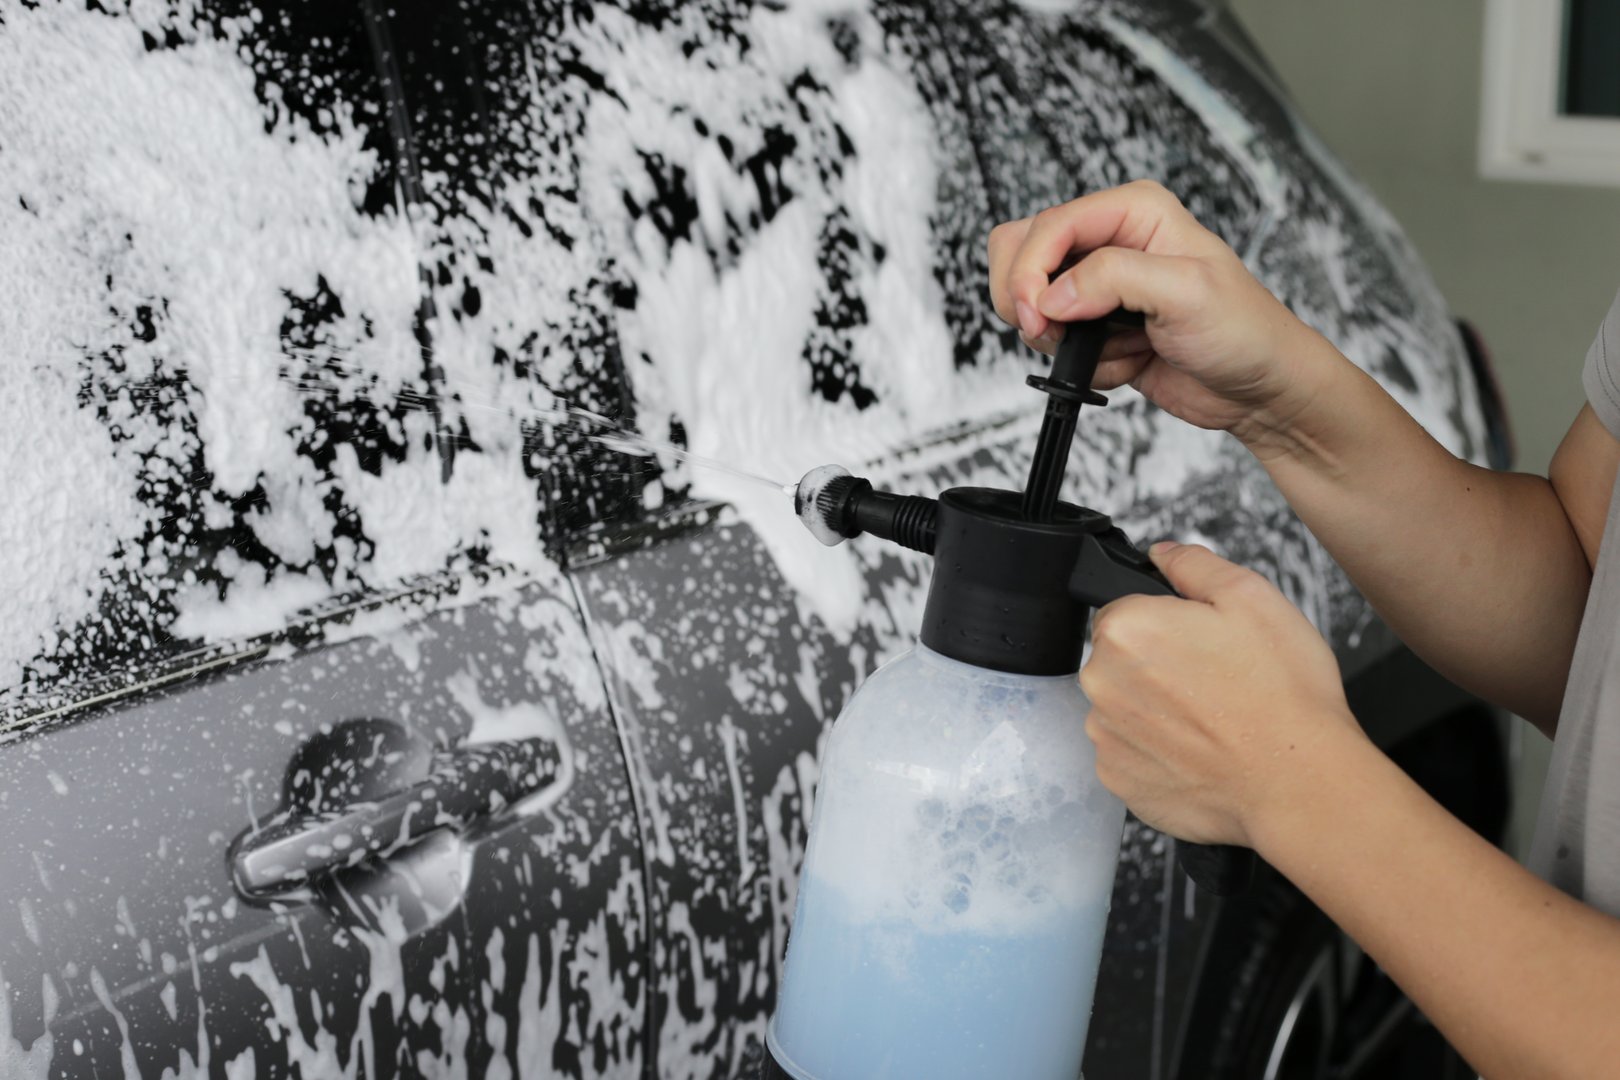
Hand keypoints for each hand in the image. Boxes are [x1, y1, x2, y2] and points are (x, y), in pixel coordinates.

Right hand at [987, 180, 1332, 442]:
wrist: (1259, 388)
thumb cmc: (1244, 330)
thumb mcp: (1186, 292)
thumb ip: (1113, 279)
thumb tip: (1052, 295)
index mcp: (1133, 211)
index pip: (1050, 225)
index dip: (1030, 270)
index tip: (1038, 315)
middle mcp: (1111, 241)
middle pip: (1022, 250)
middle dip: (1026, 298)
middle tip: (1049, 332)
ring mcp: (1098, 286)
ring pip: (1028, 299)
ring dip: (1054, 335)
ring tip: (1103, 347)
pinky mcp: (1095, 327)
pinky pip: (1053, 343)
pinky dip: (1078, 364)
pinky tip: (1125, 362)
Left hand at [1079, 541, 1363, 847]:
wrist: (1299, 782)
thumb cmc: (1282, 696)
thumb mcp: (1252, 598)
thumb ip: (1195, 565)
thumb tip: (1163, 554)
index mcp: (1127, 630)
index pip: (1124, 610)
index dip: (1166, 622)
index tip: (1199, 642)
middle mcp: (1103, 684)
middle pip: (1120, 660)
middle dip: (1158, 665)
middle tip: (1215, 680)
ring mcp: (1107, 737)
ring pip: (1126, 707)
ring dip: (1157, 710)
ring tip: (1213, 719)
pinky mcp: (1119, 780)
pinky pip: (1131, 752)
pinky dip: (1159, 752)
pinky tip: (1201, 751)